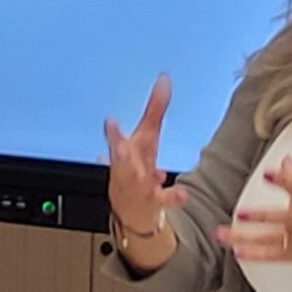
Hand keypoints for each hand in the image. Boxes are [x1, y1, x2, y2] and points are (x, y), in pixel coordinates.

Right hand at [103, 75, 186, 232]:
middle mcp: (129, 165)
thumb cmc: (135, 172)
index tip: (157, 82)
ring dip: (137, 170)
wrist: (131, 211)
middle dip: (115, 141)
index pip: (128, 128)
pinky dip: (172, 197)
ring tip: (143, 166)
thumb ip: (155, 108)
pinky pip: (162, 199)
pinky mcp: (152, 199)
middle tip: (110, 126)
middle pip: (120, 153)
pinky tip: (181, 194)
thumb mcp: (145, 137)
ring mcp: (137, 183)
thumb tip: (164, 80)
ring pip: (134, 176)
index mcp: (129, 149)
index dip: (140, 108)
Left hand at [215, 157, 291, 273]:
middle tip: (240, 213)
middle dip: (261, 215)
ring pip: (273, 239)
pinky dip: (258, 255)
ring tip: (225, 235)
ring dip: (247, 237)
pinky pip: (277, 256)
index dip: (285, 179)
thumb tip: (285, 163)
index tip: (269, 172)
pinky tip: (240, 253)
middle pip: (283, 218)